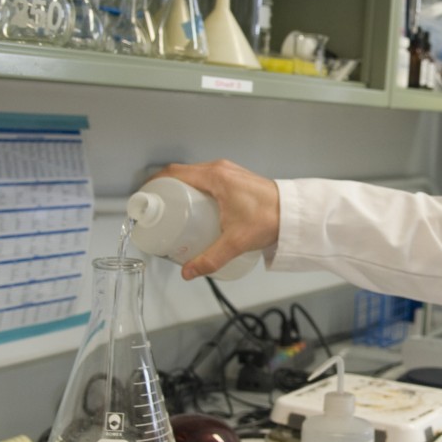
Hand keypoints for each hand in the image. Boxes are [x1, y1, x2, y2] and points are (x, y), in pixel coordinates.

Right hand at [150, 159, 280, 279]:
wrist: (295, 214)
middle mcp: (220, 170)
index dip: (155, 183)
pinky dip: (196, 190)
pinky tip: (195, 209)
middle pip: (182, 174)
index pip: (174, 173)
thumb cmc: (270, 219)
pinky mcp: (236, 180)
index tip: (145, 198)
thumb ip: (210, 259)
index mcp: (215, 177)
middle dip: (166, 190)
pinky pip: (208, 180)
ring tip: (172, 212)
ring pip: (195, 176)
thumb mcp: (235, 242)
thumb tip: (188, 271)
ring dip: (181, 190)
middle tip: (156, 210)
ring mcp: (229, 173)